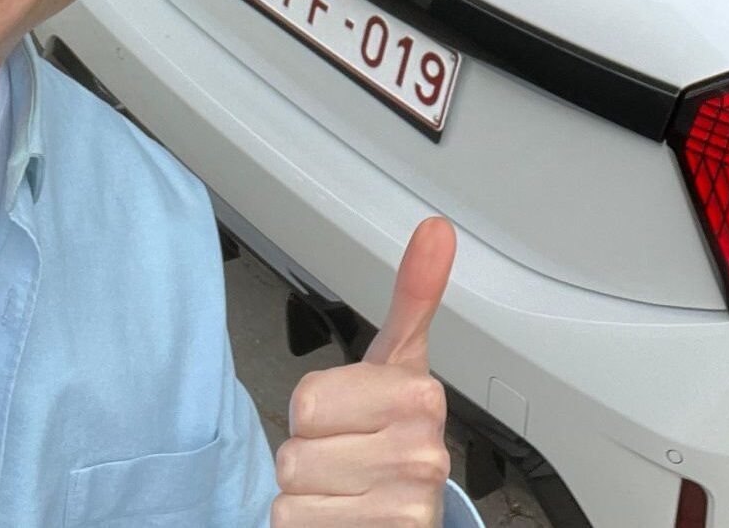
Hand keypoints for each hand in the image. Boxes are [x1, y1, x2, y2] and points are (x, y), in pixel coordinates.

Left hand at [272, 217, 456, 526]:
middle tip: (348, 457)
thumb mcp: (401, 362)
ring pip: (292, 490)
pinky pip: (293, 526)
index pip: (307, 399)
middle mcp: (420, 454)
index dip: (316, 412)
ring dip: (307, 495)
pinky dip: (308, 526)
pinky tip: (343, 518)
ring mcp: (402, 505)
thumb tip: (436, 229)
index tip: (353, 417)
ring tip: (345, 490)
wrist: (408, 516)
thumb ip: (412, 296)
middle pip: (296, 449)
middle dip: (311, 456)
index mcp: (420, 398)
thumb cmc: (394, 436)